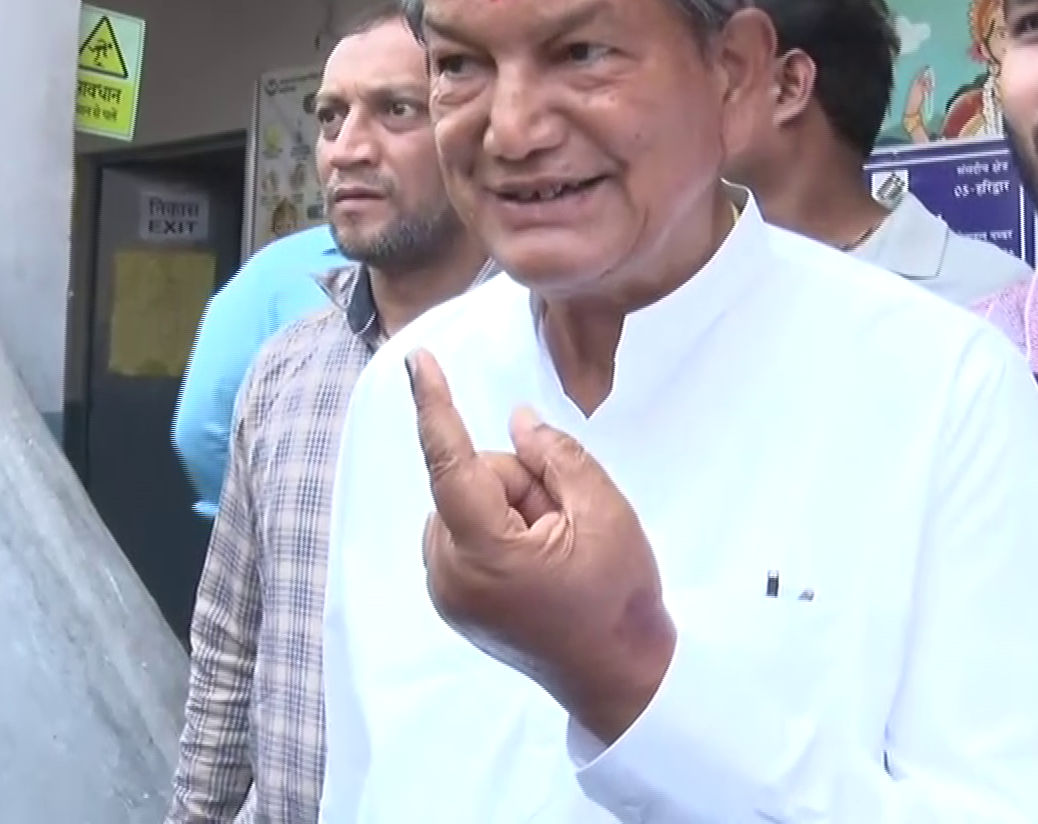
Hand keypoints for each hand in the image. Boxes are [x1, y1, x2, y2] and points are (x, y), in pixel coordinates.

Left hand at [407, 349, 675, 742]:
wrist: (619, 677)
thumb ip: (556, 456)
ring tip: (559, 550)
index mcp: (482, 553)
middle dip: (520, 485)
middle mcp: (448, 572)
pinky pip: (468, 532)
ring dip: (514, 509)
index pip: (450, 462)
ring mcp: (446, 591)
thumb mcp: (604, 512)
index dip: (434, 405)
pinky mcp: (452, 599)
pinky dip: (501, 531)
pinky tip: (540, 564)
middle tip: (568, 526)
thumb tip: (516, 422)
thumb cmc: (617, 599)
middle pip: (473, 479)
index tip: (417, 360)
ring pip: (471, 504)